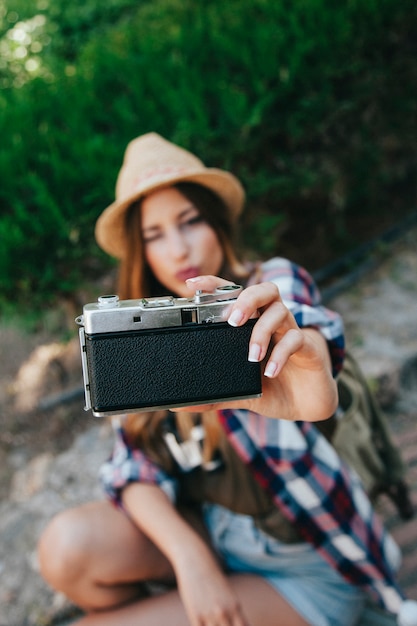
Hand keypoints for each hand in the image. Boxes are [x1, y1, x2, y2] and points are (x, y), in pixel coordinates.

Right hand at [175, 553, 249, 625]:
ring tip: (214, 622)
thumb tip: (237, 625)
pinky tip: (204, 624)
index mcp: (235, 606)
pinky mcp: (195, 616)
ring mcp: (210, 616)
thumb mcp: (228, 595)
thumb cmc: (213, 580)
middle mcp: (224, 613)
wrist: (196, 563)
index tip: (233, 624)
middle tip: (223, 623)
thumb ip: (234, 613)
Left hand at [184, 275, 337, 420]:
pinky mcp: (308, 347)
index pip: (235, 295)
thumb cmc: (273, 388)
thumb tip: (179, 405)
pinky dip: (281, 353)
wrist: (307, 404)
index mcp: (253, 325)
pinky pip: (296, 339)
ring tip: (252, 356)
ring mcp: (291, 332)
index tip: (192, 284)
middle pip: (264, 290)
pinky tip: (270, 372)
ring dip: (262, 330)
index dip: (215, 284)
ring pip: (280, 310)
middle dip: (247, 299)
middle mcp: (272, 322)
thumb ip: (212, 395)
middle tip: (232, 320)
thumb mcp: (239, 391)